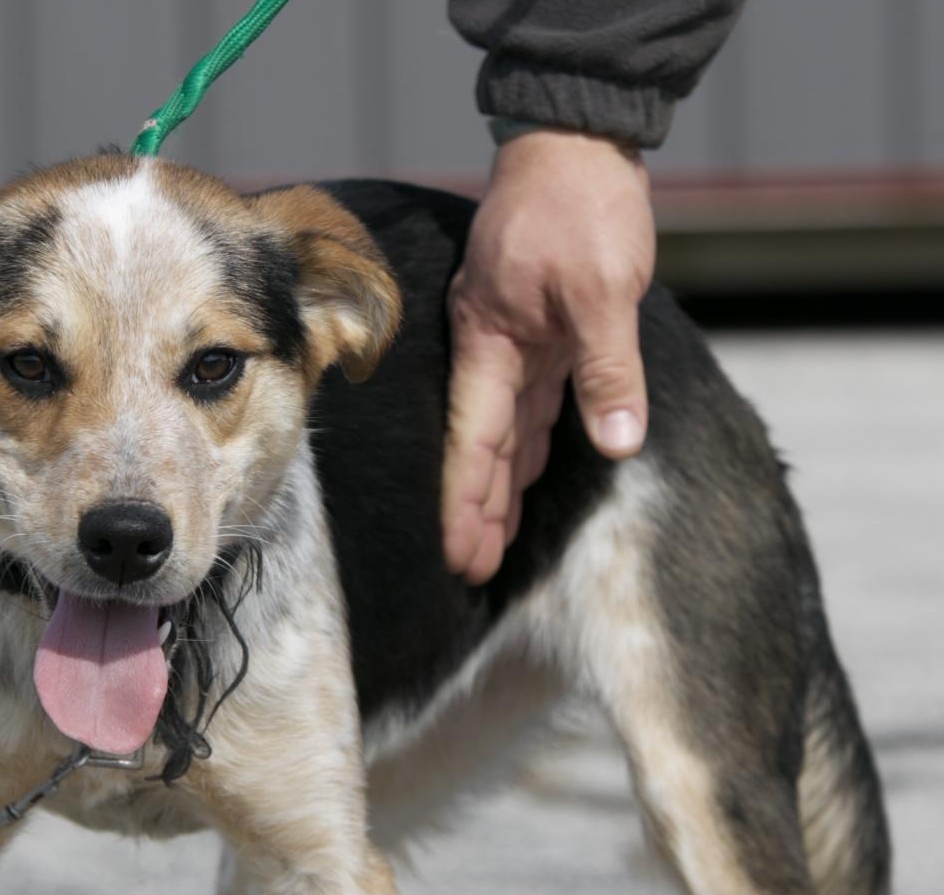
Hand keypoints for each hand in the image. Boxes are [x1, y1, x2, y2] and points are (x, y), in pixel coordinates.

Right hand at [441, 129, 655, 582]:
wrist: (577, 140)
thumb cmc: (581, 207)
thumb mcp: (605, 292)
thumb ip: (609, 371)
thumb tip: (618, 445)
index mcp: (491, 345)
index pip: (472, 443)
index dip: (465, 504)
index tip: (460, 556)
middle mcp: (492, 351)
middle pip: (480, 446)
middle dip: (477, 510)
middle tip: (471, 570)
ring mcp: (513, 341)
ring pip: (504, 430)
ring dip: (500, 486)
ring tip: (493, 542)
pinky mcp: (540, 331)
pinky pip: (529, 403)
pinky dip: (524, 445)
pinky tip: (522, 478)